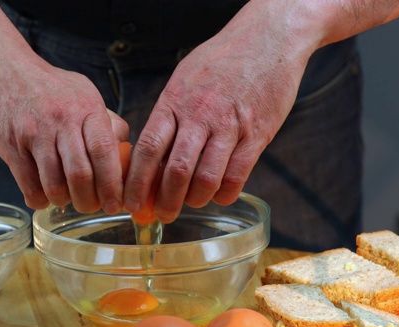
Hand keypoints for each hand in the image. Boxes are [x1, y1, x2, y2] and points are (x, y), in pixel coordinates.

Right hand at [0, 50, 129, 212]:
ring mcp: (34, 133)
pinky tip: (43, 197)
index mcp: (85, 108)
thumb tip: (124, 144)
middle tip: (91, 207)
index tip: (116, 202)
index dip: (112, 182)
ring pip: (54, 183)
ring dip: (63, 200)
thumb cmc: (45, 84)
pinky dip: (38, 199)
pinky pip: (28, 184)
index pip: (104, 150)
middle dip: (89, 200)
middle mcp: (62, 120)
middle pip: (81, 173)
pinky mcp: (11, 145)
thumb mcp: (82, 90)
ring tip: (67, 200)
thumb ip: (104, 119)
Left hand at [123, 0, 398, 222]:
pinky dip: (226, 193)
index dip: (136, 181)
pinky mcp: (257, 133)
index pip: (147, 148)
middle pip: (175, 169)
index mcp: (174, 101)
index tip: (130, 202)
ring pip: (206, 176)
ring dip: (195, 199)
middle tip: (162, 215)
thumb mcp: (184, 78)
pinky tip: (221, 196)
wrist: (268, 38)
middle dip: (165, 200)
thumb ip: (168, 113)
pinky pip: (238, 173)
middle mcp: (199, 114)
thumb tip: (150, 153)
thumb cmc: (222, 59)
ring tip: (191, 203)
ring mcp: (229, 124)